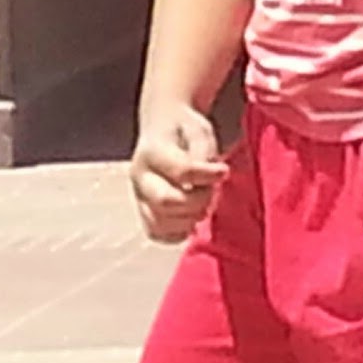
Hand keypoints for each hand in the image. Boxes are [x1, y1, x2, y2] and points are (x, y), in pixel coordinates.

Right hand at [129, 106, 228, 243]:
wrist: (163, 128)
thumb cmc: (184, 129)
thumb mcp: (199, 129)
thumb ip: (203, 152)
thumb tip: (210, 176)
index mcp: (151, 150)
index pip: (181, 171)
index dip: (207, 175)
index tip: (224, 171)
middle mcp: (139, 177)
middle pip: (166, 202)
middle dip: (197, 201)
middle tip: (211, 190)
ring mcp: (138, 197)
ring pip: (160, 223)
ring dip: (188, 219)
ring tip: (201, 203)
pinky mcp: (143, 212)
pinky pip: (156, 233)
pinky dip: (177, 232)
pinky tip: (191, 217)